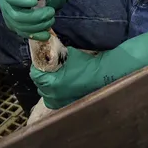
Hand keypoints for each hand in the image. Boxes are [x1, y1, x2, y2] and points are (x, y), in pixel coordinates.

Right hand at [0, 0, 54, 40]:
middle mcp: (5, 5)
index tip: (36, 0)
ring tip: (51, 19)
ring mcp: (9, 18)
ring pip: (21, 27)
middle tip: (51, 11)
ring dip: (39, 25)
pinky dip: (36, 35)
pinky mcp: (15, 27)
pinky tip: (46, 34)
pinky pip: (24, 34)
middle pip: (17, 16)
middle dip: (37, 16)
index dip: (22, 0)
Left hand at [30, 30, 147, 109]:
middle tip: (50, 66)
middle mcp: (55, 95)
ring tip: (58, 76)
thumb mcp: (72, 54)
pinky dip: (58, 93)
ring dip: (50, 86)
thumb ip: (58, 53)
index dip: (38, 66)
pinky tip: (66, 85)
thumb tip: (48, 43)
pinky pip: (58, 100)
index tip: (42, 59)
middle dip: (43, 76)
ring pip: (48, 94)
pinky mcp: (71, 105)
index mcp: (53, 82)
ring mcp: (63, 102)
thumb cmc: (91, 63)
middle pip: (40, 85)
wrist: (110, 74)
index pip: (36, 74)